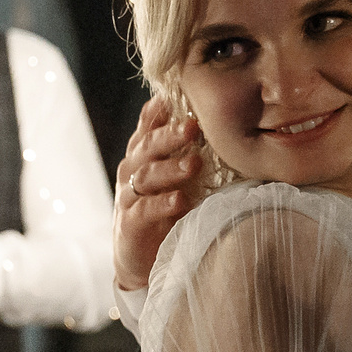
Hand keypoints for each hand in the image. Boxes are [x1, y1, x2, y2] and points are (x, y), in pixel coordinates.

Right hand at [114, 94, 206, 289]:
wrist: (140, 258)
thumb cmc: (165, 209)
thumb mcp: (176, 175)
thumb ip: (189, 150)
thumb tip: (223, 123)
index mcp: (144, 153)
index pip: (148, 123)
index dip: (161, 108)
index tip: (180, 93)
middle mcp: (132, 169)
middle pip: (148, 146)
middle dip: (170, 135)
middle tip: (193, 126)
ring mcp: (128, 196)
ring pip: (146, 176)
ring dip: (171, 168)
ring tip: (194, 164)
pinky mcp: (131, 223)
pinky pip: (145, 209)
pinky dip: (163, 204)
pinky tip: (180, 200)